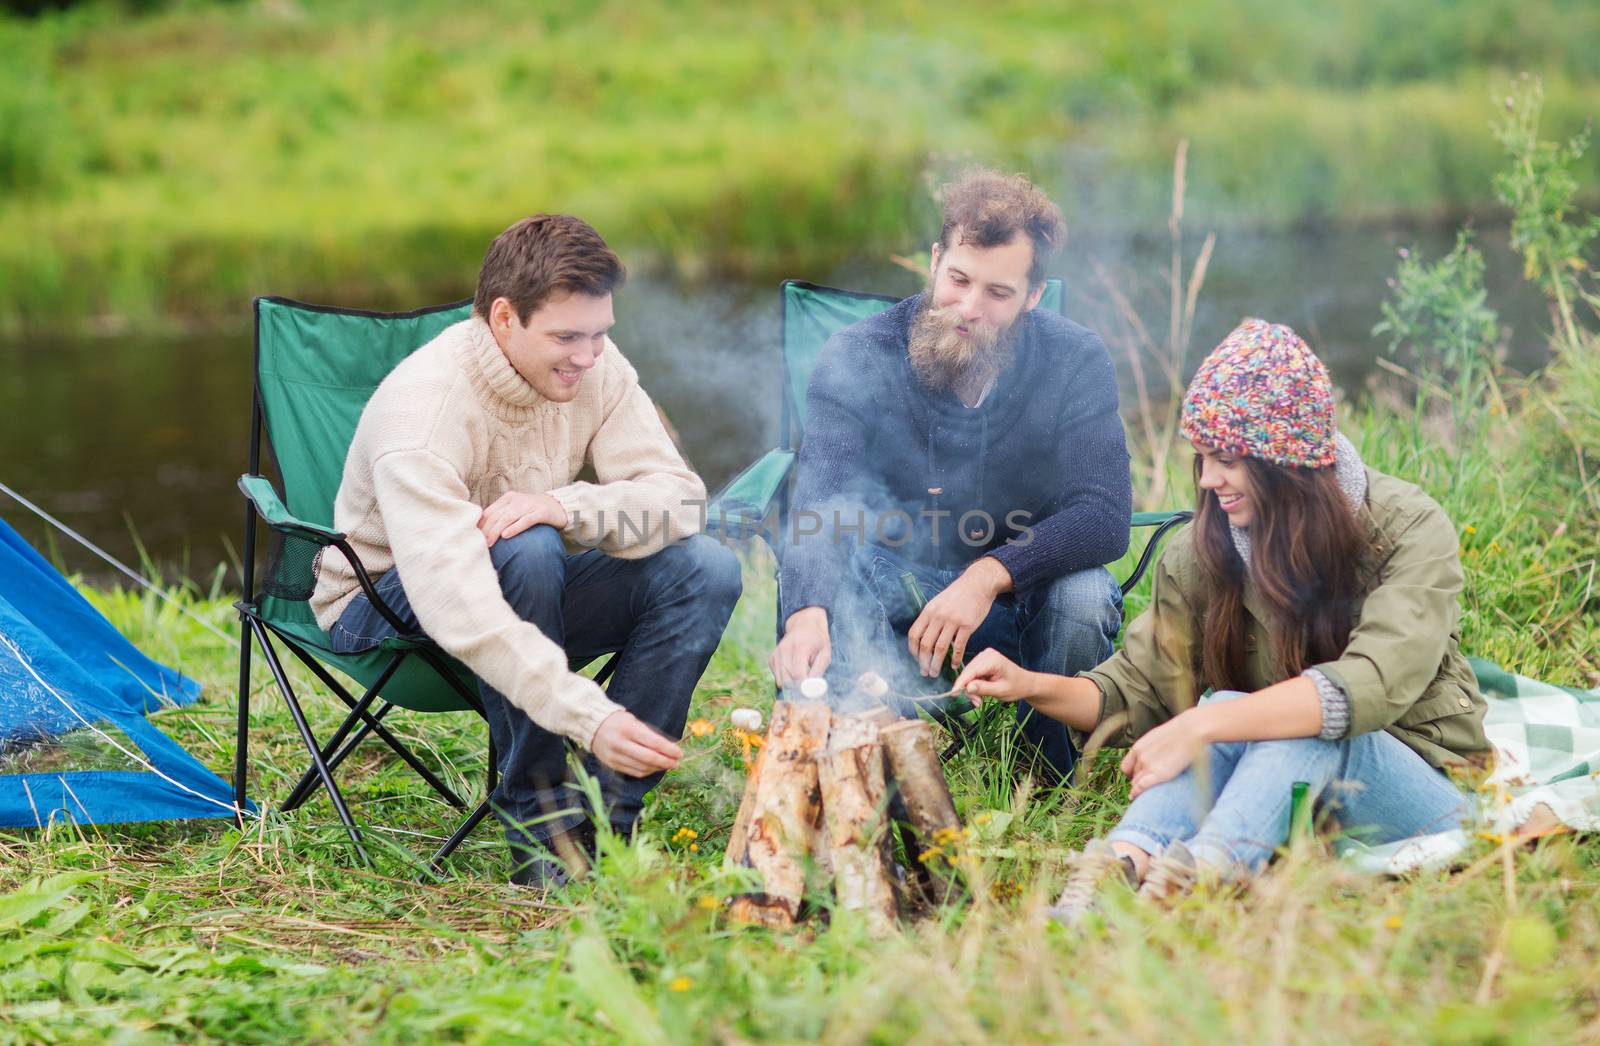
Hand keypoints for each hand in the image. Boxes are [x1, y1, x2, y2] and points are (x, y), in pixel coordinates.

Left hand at [477, 491, 568, 546]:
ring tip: (490, 543)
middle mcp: (517, 500)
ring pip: (508, 518)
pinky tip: (506, 536)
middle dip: (487, 530)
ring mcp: (530, 505)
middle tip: (481, 543)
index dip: (481, 525)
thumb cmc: (532, 512)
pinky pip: (526, 520)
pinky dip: (515, 528)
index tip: (474, 536)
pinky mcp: (541, 512)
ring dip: (496, 531)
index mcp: (508, 498)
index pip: (489, 511)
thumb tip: (483, 530)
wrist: (558, 506)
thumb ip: (501, 516)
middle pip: (497, 515)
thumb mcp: (515, 510)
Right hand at [590, 710, 681, 776]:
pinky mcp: (612, 765)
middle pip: (648, 758)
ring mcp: (615, 756)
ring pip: (642, 767)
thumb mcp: (634, 721)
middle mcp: (620, 744)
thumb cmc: (618, 721)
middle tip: (676, 763)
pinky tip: (654, 768)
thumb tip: (670, 748)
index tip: (679, 753)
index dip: (669, 750)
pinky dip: (647, 771)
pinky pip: (633, 772)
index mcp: (628, 729)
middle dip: (666, 762)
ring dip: (658, 768)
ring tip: (667, 765)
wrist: (592, 725)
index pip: (654, 743)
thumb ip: (650, 735)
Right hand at [770, 607, 830, 686]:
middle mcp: (785, 649)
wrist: (805, 625)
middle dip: (798, 688)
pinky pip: (777, 676)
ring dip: (792, 684)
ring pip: (781, 680)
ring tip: (802, 676)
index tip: (810, 693)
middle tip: (808, 689)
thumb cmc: (818, 641)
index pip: (797, 674)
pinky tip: (794, 670)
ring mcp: (776, 653)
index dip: (804, 687)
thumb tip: (812, 688)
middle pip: (788, 679)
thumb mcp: (825, 654)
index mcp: (800, 647)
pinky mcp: (772, 658)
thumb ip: (818, 670)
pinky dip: (785, 679)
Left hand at [906, 559, 1008, 676]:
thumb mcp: (938, 602)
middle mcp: (938, 616)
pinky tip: (955, 665)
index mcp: (928, 611)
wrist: (978, 584)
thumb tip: (924, 638)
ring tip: (936, 672)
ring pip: (940, 648)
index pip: (914, 634)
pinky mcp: (967, 625)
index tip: (916, 660)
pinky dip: (956, 659)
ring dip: (936, 664)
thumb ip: (931, 618)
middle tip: (925, 673)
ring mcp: (953, 621)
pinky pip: (959, 646)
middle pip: (926, 644)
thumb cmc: (958, 594)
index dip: (913, 650)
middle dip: (923, 662)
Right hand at [952, 648, 1036, 705]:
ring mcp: (983, 656)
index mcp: (993, 659)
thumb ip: (984, 689)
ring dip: (971, 689)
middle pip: (968, 673)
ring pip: (968, 675)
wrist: (1025, 683)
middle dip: (969, 689)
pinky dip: (974, 685)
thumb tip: (967, 687)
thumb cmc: (1016, 687)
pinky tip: (980, 692)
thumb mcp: (1001, 691)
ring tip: (980, 700)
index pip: (972, 671)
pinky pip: (971, 674)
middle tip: (976, 703)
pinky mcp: (981, 661)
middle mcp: (986, 654)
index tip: (953, 694)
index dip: (961, 683)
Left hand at [1121, 711, 1207, 798]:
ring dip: (1139, 788)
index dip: (1131, 774)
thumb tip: (1156, 755)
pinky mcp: (1158, 774)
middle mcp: (1140, 756)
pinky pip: (1140, 787)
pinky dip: (1136, 793)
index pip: (1126, 767)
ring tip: (1145, 795)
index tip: (1138, 779)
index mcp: (1139, 747)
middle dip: (1137, 782)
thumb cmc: (1181, 733)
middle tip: (1146, 787)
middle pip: (1133, 776)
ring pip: (1136, 783)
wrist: (1191, 731)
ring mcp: (1147, 765)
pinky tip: (1134, 797)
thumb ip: (1152, 748)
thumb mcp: (1159, 737)